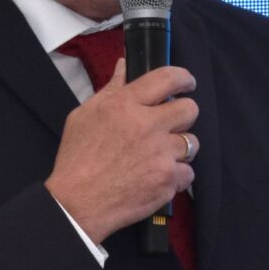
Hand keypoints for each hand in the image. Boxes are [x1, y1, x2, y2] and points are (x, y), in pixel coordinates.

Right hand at [45, 59, 198, 243]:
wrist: (77, 203)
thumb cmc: (76, 160)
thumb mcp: (83, 116)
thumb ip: (110, 90)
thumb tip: (124, 67)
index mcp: (125, 105)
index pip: (166, 78)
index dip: (183, 77)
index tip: (186, 82)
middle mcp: (147, 126)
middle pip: (189, 109)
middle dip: (183, 114)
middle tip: (171, 123)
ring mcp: (160, 154)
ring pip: (192, 142)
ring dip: (179, 148)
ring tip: (159, 155)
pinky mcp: (167, 180)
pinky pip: (188, 172)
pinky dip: (176, 176)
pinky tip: (157, 176)